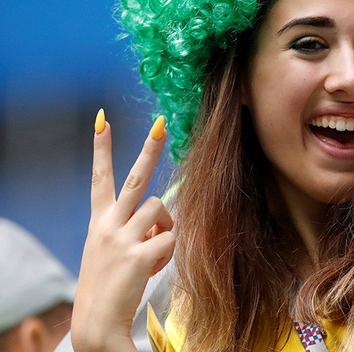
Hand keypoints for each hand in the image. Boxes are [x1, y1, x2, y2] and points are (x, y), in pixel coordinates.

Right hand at [71, 110, 174, 351]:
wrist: (94, 325)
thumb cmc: (107, 286)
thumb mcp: (113, 251)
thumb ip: (134, 229)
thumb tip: (161, 220)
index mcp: (99, 222)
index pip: (99, 177)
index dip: (102, 148)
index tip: (102, 119)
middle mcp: (108, 224)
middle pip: (135, 178)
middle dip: (149, 149)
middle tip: (160, 124)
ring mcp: (121, 238)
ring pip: (161, 211)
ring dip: (166, 229)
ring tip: (151, 253)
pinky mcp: (137, 255)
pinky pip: (170, 240)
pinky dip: (168, 254)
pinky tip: (152, 269)